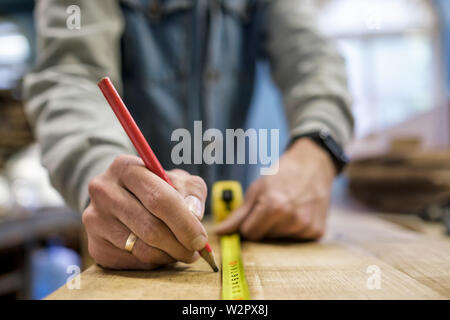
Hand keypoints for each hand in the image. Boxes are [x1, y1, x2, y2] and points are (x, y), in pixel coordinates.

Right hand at [82, 155, 208, 268]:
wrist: (118, 196)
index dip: (185, 223)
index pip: (159, 199)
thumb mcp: (177, 180)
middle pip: (150, 228)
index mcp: (125, 168)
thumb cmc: (155, 187)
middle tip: (196, 251)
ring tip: (181, 250)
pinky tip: (160, 251)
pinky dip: (154, 262)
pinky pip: (133, 262)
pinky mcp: (95, 246)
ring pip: (142, 249)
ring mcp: (96, 220)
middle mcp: (104, 191)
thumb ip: (192, 192)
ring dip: (169, 255)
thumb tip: (195, 214)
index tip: (201, 239)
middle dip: (180, 244)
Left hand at [215, 138, 335, 239]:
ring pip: (280, 241)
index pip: (249, 234)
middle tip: (273, 207)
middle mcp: (292, 219)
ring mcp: (307, 226)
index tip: (255, 212)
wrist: (312, 165)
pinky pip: (296, 240)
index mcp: (274, 207)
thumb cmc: (281, 175)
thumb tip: (219, 232)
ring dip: (279, 228)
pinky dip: (294, 230)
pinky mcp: (318, 231)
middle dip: (264, 226)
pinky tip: (298, 213)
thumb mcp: (256, 189)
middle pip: (265, 238)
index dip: (249, 223)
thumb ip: (238, 215)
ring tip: (287, 208)